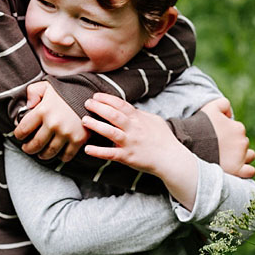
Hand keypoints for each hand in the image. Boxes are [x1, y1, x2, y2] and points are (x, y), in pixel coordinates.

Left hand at [13, 82, 87, 160]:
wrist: (91, 94)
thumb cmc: (67, 91)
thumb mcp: (47, 86)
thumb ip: (32, 92)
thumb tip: (26, 106)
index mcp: (43, 110)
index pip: (23, 129)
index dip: (18, 135)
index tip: (20, 136)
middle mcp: (53, 123)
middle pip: (35, 145)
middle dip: (28, 149)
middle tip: (27, 148)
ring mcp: (66, 133)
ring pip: (49, 153)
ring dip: (42, 155)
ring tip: (41, 153)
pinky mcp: (79, 139)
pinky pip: (66, 156)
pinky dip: (60, 157)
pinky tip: (58, 152)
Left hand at [81, 93, 199, 208]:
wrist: (171, 158)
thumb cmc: (163, 139)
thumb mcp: (154, 120)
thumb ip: (140, 114)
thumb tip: (129, 109)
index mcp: (139, 119)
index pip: (121, 105)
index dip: (107, 99)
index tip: (96, 95)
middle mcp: (133, 129)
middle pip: (114, 115)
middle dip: (99, 107)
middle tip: (87, 103)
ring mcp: (130, 143)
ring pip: (110, 132)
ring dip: (96, 125)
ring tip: (84, 120)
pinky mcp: (127, 157)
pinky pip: (111, 154)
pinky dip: (98, 152)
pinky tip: (87, 149)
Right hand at [200, 98, 254, 178]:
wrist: (189, 143)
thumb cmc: (199, 125)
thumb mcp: (211, 107)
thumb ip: (224, 105)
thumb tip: (230, 115)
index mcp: (239, 128)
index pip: (238, 131)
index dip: (228, 134)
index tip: (217, 137)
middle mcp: (243, 142)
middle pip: (242, 143)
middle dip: (234, 145)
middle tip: (218, 148)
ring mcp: (241, 157)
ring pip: (249, 156)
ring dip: (241, 156)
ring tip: (227, 158)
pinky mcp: (237, 170)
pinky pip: (250, 171)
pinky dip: (246, 170)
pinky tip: (237, 169)